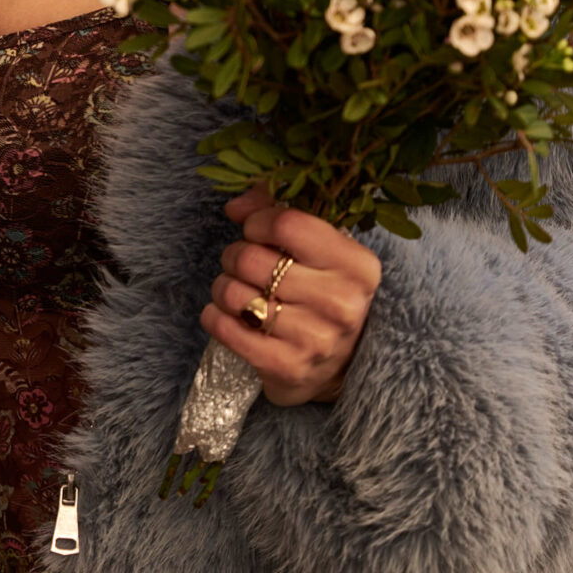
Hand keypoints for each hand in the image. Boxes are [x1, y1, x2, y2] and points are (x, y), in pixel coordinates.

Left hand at [199, 188, 381, 406]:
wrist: (339, 364)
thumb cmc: (322, 292)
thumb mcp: (320, 248)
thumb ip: (279, 210)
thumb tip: (236, 206)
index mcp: (358, 265)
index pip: (288, 225)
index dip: (257, 222)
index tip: (255, 231)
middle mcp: (342, 303)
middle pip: (252, 259)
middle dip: (235, 255)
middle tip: (242, 264)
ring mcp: (316, 339)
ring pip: (233, 293)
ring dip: (223, 286)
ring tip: (238, 290)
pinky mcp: (287, 367)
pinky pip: (225, 328)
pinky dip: (214, 316)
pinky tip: (227, 314)